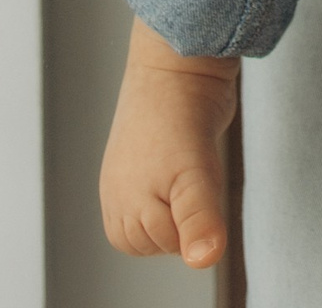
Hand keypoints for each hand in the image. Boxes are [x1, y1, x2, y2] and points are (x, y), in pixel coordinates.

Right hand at [100, 18, 236, 265]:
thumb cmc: (182, 116)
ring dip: (179, 203)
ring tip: (187, 169)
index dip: (191, 223)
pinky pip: (157, 194)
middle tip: (192, 174)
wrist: (178, 63)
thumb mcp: (196, 175)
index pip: (165, 247)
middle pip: (160, 239)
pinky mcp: (143, 161)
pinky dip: (174, 189)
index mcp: (123, 209)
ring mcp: (128, 178)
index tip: (194, 187)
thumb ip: (198, 221)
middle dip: (183, 216)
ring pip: (159, 219)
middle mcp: (120, 197)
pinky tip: (181, 165)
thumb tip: (202, 259)